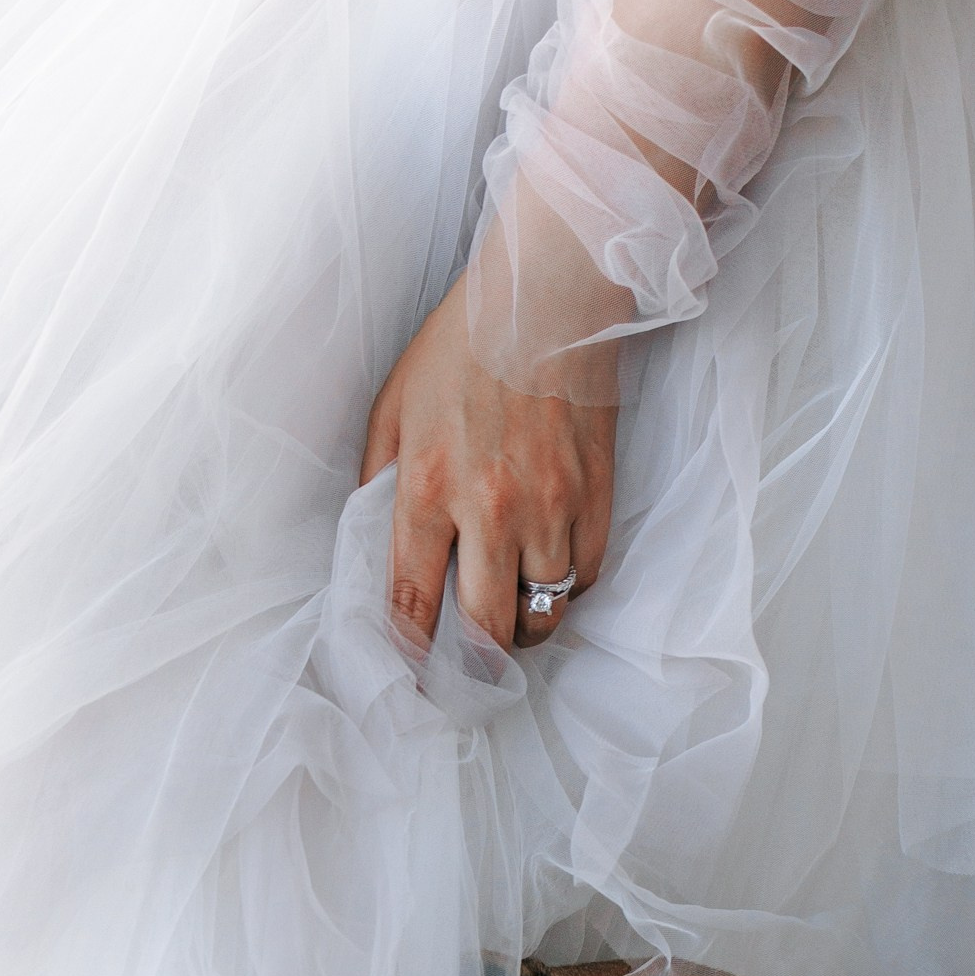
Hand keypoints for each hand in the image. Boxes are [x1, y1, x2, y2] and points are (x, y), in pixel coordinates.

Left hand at [361, 271, 615, 652]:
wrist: (547, 295)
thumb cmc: (462, 344)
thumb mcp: (393, 404)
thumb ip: (379, 479)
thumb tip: (377, 544)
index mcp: (428, 487)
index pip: (414, 601)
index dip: (411, 654)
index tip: (412, 679)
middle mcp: (490, 508)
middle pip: (487, 629)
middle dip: (477, 662)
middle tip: (472, 666)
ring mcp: (551, 506)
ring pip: (543, 612)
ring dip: (525, 627)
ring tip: (513, 617)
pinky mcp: (597, 496)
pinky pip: (586, 575)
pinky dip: (569, 585)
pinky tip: (551, 568)